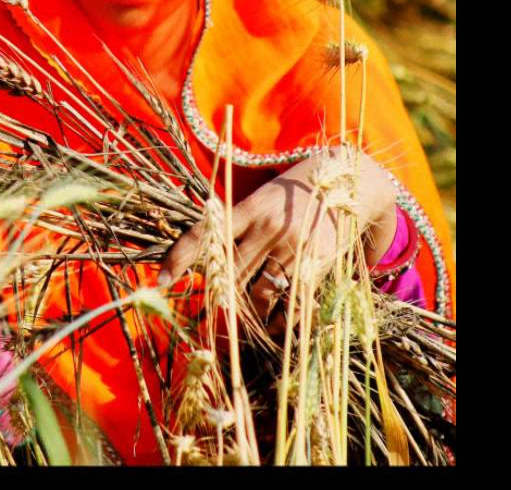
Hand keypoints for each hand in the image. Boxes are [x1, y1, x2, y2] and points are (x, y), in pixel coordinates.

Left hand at [159, 148, 397, 332]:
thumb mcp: (260, 201)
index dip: (179, 257)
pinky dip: (279, 322)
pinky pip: (291, 304)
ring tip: (246, 322)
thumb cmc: (291, 197)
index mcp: (248, 208)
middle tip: (212, 313)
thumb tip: (204, 266)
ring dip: (248, 314)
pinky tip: (274, 327)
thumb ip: (235, 228)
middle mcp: (268, 227)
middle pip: (231, 273)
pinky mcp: (318, 265)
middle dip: (219, 297)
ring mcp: (294, 247)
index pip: (204, 233)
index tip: (161, 281)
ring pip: (259, 294)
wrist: (349, 184)